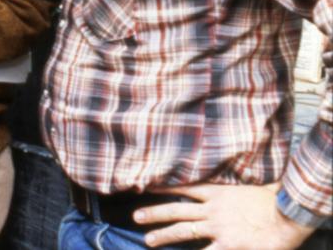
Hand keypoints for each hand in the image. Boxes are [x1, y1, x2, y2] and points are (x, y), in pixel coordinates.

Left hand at [136, 183, 315, 249]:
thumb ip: (238, 187)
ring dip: (163, 234)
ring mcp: (218, 227)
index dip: (166, 187)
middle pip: (176, 209)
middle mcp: (213, 209)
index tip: (148, 186)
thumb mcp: (252, 186)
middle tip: (136, 216)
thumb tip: (239, 182)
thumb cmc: (275, 200)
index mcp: (218, 193)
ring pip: (183, 230)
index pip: (186, 188)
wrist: (290, 214)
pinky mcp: (227, 244)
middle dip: (155, 213)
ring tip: (147, 239)